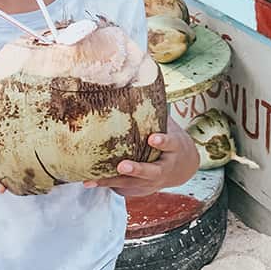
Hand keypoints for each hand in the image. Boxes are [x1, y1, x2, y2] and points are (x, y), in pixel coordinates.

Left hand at [84, 119, 199, 197]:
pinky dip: (105, 183)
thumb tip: (141, 82)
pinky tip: (88, 181)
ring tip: (94, 179)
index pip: (170, 144)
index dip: (162, 142)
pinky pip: (122, 186)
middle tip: (122, 166)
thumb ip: (157, 113)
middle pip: (152, 172)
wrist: (182, 168)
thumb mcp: (171, 127)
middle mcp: (164, 168)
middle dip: (137, 170)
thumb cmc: (171, 140)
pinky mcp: (139, 187)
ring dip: (113, 181)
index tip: (152, 138)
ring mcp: (151, 181)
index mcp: (173, 149)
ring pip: (132, 183)